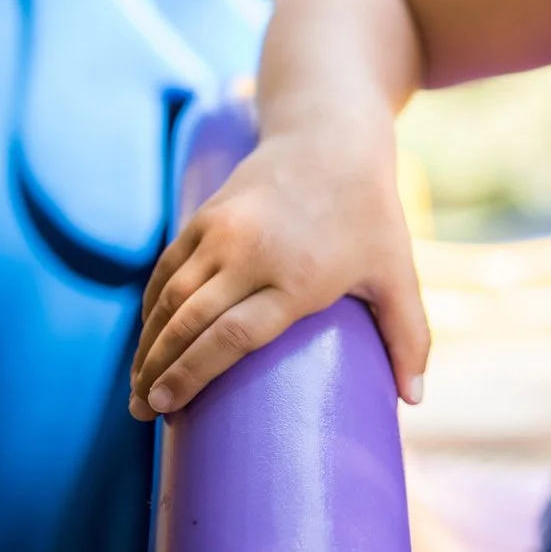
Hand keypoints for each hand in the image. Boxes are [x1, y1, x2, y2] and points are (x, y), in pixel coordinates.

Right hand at [129, 125, 428, 419]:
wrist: (332, 139)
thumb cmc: (370, 216)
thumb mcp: (398, 274)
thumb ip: (409, 337)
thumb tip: (414, 400)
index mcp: (301, 277)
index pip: (233, 337)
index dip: (193, 375)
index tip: (167, 409)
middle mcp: (253, 253)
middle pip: (189, 323)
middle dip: (158, 372)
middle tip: (142, 411)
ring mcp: (222, 233)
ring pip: (168, 299)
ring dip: (146, 346)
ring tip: (136, 387)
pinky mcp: (204, 217)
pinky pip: (166, 271)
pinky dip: (150, 308)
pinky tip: (146, 340)